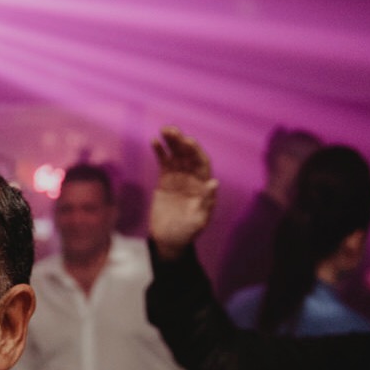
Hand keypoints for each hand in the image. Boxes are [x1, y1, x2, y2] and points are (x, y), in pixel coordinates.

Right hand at [149, 126, 219, 259]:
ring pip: (176, 155)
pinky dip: (160, 152)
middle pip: (188, 155)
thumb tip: (214, 182)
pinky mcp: (165, 181)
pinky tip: (155, 141)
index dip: (195, 151)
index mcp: (203, 186)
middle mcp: (192, 178)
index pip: (201, 163)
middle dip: (181, 142)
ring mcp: (178, 178)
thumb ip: (206, 202)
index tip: (186, 141)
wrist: (169, 240)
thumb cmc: (187, 233)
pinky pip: (163, 162)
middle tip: (171, 130)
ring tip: (164, 130)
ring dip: (171, 142)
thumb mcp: (199, 220)